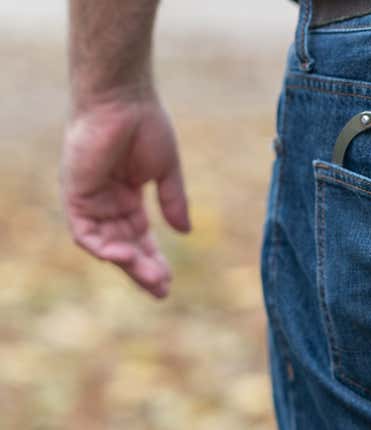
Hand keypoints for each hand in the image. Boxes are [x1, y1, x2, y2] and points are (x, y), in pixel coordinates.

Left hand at [61, 90, 190, 297]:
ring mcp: (90, 202)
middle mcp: (107, 204)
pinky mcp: (76, 196)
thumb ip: (173, 201)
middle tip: (162, 289)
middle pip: (124, 247)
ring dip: (128, 264)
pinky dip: (103, 248)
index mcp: (127, 199)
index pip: (140, 238)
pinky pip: (85, 233)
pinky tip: (125, 257)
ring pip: (106, 246)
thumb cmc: (146, 127)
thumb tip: (185, 232)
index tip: (168, 282)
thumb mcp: (166, 171)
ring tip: (152, 279)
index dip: (154, 260)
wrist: (124, 100)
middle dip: (142, 269)